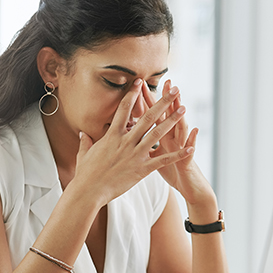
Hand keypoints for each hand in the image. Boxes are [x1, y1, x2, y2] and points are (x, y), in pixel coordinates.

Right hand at [72, 79, 193, 206]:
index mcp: (112, 135)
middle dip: (162, 102)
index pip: (124, 110)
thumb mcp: (84, 154)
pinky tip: (190, 149)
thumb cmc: (85, 174)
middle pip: (147, 117)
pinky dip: (177, 154)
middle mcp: (126, 141)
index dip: (132, 94)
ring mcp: (135, 154)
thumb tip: (82, 134)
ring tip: (183, 109)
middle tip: (174, 90)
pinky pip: (163, 160)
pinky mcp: (142, 169)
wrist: (89, 191)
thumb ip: (86, 142)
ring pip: (157, 133)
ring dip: (172, 120)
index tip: (140, 82)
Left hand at [143, 80, 215, 205]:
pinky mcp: (187, 161)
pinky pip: (189, 151)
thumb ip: (146, 145)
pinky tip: (196, 130)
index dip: (147, 101)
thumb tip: (132, 137)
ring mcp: (181, 149)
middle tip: (167, 83)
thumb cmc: (174, 172)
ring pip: (182, 129)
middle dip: (166, 100)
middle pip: (168, 117)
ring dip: (181, 117)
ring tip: (181, 102)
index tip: (141, 84)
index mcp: (162, 138)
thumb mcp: (158, 158)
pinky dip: (193, 141)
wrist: (191, 187)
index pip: (153, 116)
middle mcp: (173, 140)